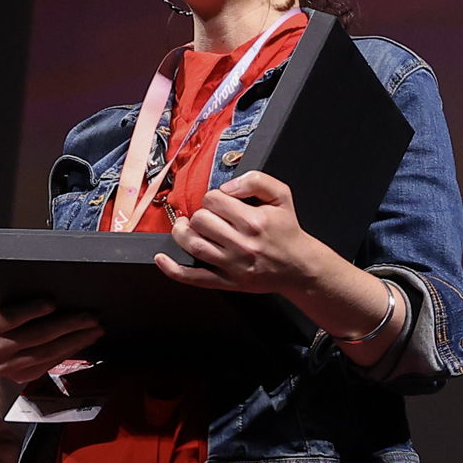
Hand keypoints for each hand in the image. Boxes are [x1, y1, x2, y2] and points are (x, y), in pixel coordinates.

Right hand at [0, 295, 100, 392]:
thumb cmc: (6, 323)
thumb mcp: (5, 308)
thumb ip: (18, 301)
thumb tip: (53, 289)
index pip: (10, 317)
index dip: (31, 310)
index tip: (52, 303)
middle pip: (37, 335)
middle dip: (68, 325)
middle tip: (90, 317)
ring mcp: (9, 366)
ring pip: (48, 352)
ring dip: (77, 339)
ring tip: (95, 329)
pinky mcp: (25, 376)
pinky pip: (53, 362)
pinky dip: (72, 349)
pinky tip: (85, 340)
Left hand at [153, 170, 328, 295]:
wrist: (300, 267)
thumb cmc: (288, 232)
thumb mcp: (282, 196)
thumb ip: (257, 181)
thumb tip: (228, 186)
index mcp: (254, 221)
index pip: (213, 199)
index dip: (213, 197)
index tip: (221, 203)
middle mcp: (242, 244)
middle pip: (200, 220)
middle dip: (201, 214)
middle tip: (210, 217)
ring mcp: (232, 265)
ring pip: (192, 244)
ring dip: (183, 233)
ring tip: (187, 228)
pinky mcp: (227, 281)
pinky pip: (193, 277)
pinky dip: (173, 269)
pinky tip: (162, 258)